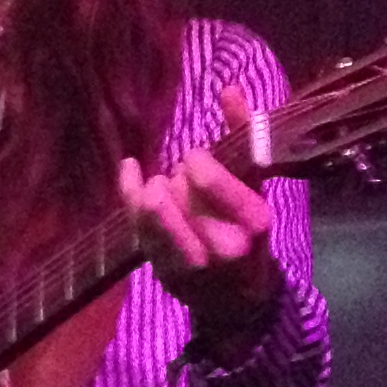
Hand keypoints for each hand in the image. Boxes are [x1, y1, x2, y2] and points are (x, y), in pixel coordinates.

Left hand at [121, 84, 281, 351]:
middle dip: (180, 179)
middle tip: (187, 184)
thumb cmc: (248, 228)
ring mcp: (190, 264)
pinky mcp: (162, 270)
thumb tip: (230, 87)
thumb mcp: (256, 183)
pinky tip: (131, 169)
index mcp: (254, 220)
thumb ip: (245, 135)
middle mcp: (223, 246)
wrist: (237, 298)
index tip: (195, 159)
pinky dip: (129, 191)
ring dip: (157, 189)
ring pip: (154, 208)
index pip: (207, 179)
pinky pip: (135, 224)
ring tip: (165, 187)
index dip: (197, 162)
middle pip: (179, 191)